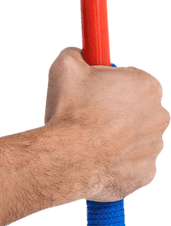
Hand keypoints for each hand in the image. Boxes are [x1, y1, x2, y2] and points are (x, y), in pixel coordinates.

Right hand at [43, 46, 168, 201]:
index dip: (107, 80)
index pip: (130, 76)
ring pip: (133, 135)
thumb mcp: (66, 65)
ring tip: (85, 135)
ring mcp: (155, 147)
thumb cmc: (71, 110)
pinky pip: (129, 160)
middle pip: (136, 106)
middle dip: (115, 107)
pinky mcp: (146, 173)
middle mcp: (159, 116)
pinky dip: (113, 158)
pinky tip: (93, 155)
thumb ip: (77, 52)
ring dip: (114, 133)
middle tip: (86, 110)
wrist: (68, 158)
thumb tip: (79, 53)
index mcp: (146, 85)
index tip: (92, 85)